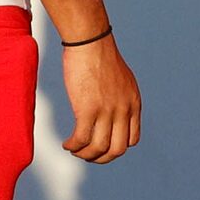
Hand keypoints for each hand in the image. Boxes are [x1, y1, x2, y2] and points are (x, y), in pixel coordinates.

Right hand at [59, 31, 138, 162]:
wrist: (90, 42)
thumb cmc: (100, 54)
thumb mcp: (121, 78)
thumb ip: (120, 96)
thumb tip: (110, 106)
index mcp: (133, 103)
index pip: (132, 139)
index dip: (116, 148)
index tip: (101, 146)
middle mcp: (123, 110)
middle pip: (117, 150)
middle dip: (101, 158)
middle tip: (87, 155)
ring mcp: (107, 111)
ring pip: (98, 147)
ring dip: (85, 155)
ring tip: (74, 150)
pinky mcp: (87, 109)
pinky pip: (81, 138)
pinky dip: (73, 146)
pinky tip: (66, 144)